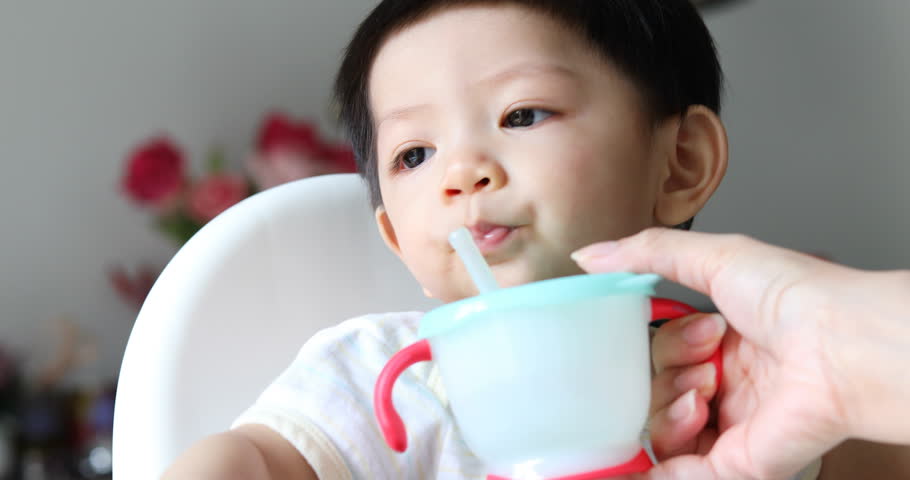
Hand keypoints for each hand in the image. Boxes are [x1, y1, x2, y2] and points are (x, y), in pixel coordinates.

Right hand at [574, 228, 909, 479]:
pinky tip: (651, 454)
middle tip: (704, 356)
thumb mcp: (716, 256)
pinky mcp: (740, 462)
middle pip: (659, 388)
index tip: (677, 324)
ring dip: (669, 407)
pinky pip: (682, 473)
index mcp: (729, 341)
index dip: (664, 340)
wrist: (840, 345)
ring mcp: (735, 424)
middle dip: (667, 370)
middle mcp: (732, 384)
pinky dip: (661, 468)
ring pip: (663, 428)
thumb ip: (647, 253)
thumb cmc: (796, 297)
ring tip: (705, 391)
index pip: (667, 350)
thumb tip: (589, 256)